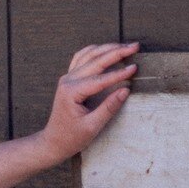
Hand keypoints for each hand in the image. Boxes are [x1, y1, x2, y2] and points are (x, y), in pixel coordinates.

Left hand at [36, 42, 138, 162]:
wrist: (53, 141)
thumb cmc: (71, 137)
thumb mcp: (92, 127)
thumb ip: (109, 108)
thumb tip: (126, 90)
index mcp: (71, 92)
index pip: (100, 79)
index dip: (119, 73)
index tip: (135, 68)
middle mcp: (67, 81)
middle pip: (95, 61)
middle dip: (116, 52)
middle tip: (135, 47)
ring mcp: (67, 78)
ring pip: (88, 55)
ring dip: (107, 48)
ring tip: (125, 46)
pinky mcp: (69, 79)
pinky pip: (81, 58)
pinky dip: (95, 51)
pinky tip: (106, 48)